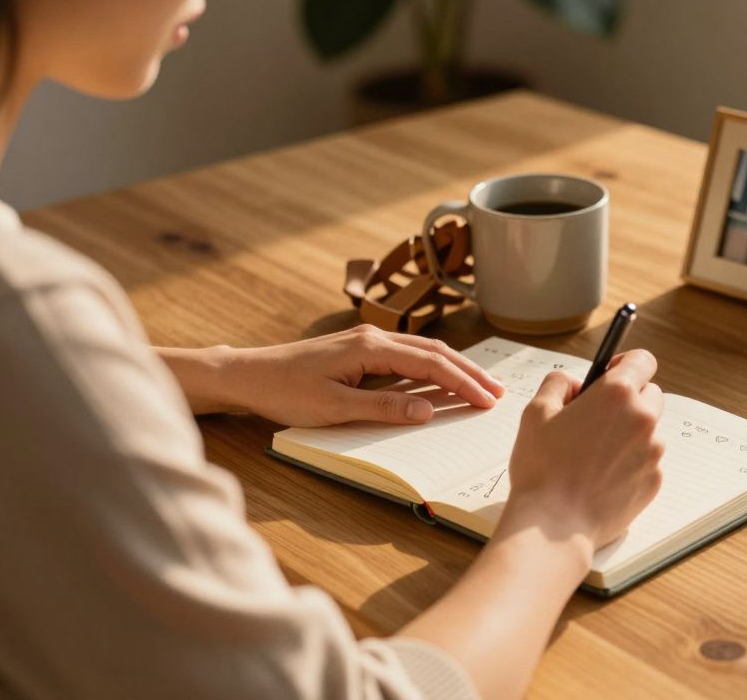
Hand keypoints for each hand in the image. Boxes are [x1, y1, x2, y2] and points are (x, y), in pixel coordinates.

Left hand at [205, 325, 504, 426]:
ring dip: (454, 368)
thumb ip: (384, 408)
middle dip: (469, 372)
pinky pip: (407, 355)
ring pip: (423, 350)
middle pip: (434, 351)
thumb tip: (429, 409)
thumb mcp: (334, 408)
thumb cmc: (284, 392)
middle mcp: (373, 337)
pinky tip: (442, 378)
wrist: (248, 375)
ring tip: (480, 385)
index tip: (488, 401)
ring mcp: (366, 341)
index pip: (431, 363)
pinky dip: (432, 366)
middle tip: (498, 392)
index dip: (463, 383)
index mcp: (371, 348)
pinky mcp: (359, 349)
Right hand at [500, 350, 665, 554]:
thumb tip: (575, 384)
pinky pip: (646, 462)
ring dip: (628, 433)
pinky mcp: (654, 482)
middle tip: (597, 417)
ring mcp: (653, 453)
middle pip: (650, 394)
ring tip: (593, 454)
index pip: (643, 360)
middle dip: (629, 399)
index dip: (627, 363)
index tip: (613, 373)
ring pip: (648, 431)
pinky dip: (630, 463)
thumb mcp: (536, 412)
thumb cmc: (542, 468)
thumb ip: (558, 383)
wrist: (554, 526)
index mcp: (617, 394)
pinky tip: (600, 477)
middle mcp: (643, 419)